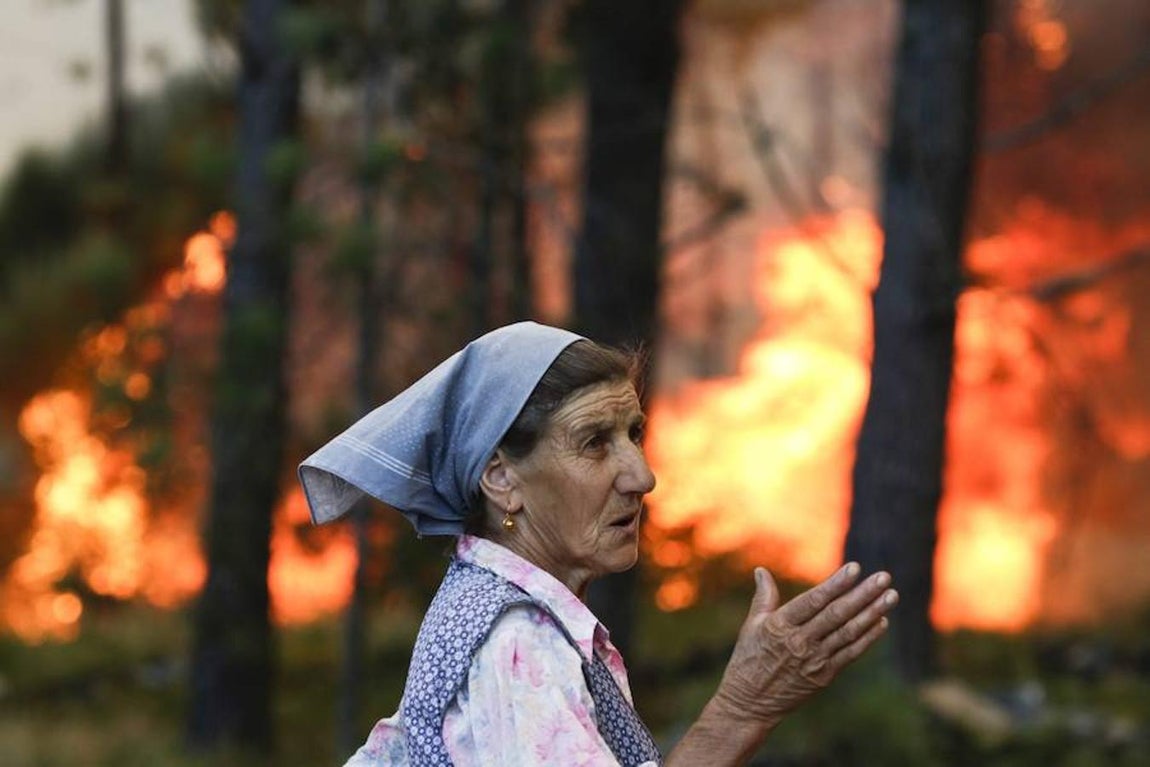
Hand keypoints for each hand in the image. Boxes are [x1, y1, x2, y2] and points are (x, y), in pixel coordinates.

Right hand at [711, 563, 897, 727]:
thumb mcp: (752, 626)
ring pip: (848, 633)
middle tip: (884, 577)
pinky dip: (868, 638)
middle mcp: (800, 642)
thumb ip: (763, 597)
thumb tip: (761, 570)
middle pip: (837, 614)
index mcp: (780, 625)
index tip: (855, 568)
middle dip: (863, 594)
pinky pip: (851, 654)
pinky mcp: (824, 676)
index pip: (813, 601)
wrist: (750, 702)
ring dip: (872, 613)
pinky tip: (882, 622)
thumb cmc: (749, 659)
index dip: (835, 584)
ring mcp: (815, 660)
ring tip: (891, 596)